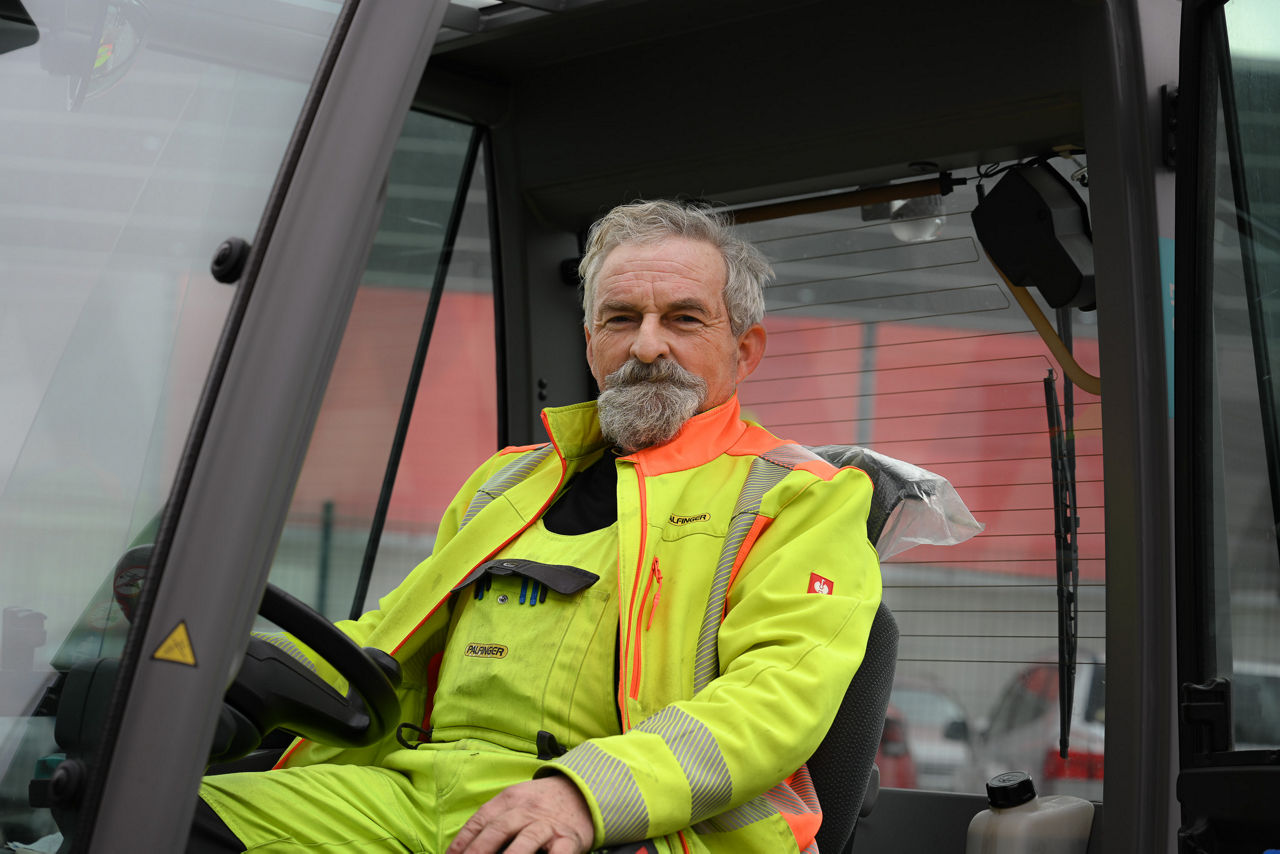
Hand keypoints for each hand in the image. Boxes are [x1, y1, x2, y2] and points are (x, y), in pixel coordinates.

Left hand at [446, 775, 594, 853]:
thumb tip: (463, 847)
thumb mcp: (517, 802)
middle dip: (479, 849)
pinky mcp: (568, 839)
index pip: (482, 819)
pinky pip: (558, 853)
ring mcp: (548, 825)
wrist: (582, 792)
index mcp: (511, 800)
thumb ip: (494, 819)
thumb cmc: (541, 804)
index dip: (464, 839)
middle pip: (499, 829)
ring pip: (527, 840)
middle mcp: (528, 810)